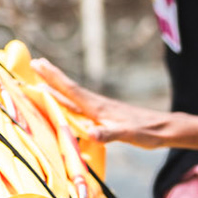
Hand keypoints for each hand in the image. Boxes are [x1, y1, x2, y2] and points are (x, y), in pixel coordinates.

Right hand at [33, 59, 197, 149]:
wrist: (163, 128)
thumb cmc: (146, 132)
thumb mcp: (127, 134)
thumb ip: (108, 133)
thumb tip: (90, 133)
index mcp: (97, 107)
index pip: (71, 90)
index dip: (53, 79)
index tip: (38, 64)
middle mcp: (96, 105)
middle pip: (68, 89)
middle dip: (51, 77)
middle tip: (34, 62)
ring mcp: (100, 109)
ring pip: (72, 97)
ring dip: (57, 88)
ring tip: (42, 80)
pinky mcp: (104, 115)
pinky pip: (79, 106)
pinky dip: (67, 101)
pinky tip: (65, 103)